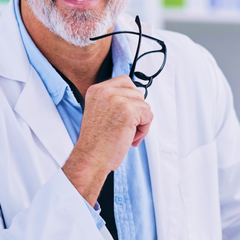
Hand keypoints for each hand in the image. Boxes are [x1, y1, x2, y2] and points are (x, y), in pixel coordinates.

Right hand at [62, 75, 152, 205]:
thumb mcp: (99, 112)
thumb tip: (135, 98)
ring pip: (144, 105)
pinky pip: (148, 115)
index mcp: (96, 90)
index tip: (126, 114)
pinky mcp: (128, 111)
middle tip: (127, 128)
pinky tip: (131, 138)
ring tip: (128, 135)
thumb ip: (113, 101)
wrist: (91, 158)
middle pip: (137, 93)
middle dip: (137, 111)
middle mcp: (105, 91)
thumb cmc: (96, 142)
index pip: (125, 82)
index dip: (131, 98)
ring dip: (141, 122)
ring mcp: (117, 99)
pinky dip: (144, 129)